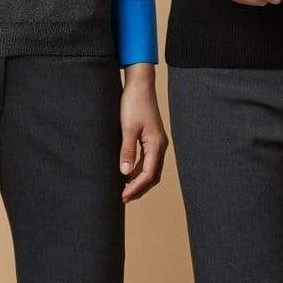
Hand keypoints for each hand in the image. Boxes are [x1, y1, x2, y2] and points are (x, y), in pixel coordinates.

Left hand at [119, 63, 167, 202]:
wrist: (140, 84)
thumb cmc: (134, 103)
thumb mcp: (127, 128)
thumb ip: (127, 151)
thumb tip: (125, 173)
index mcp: (156, 144)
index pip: (148, 174)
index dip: (136, 188)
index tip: (122, 197)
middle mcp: (160, 145)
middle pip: (153, 175)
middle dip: (139, 188)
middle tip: (123, 198)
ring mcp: (157, 141)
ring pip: (151, 168)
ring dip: (139, 180)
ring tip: (124, 188)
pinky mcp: (152, 137)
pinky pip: (148, 159)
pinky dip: (139, 169)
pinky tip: (127, 172)